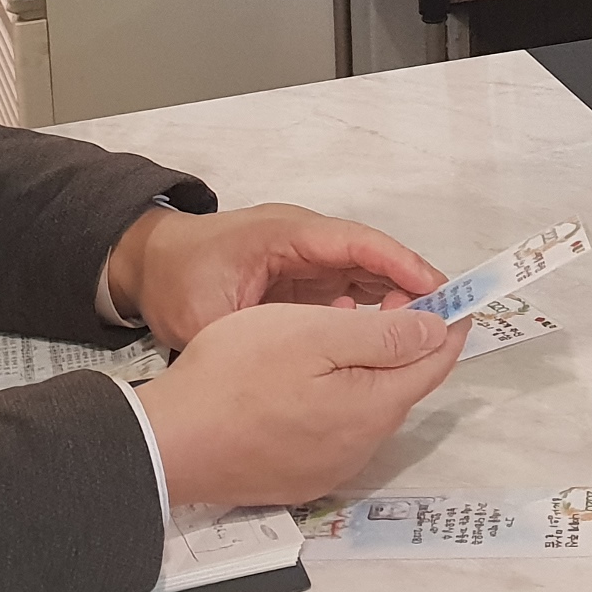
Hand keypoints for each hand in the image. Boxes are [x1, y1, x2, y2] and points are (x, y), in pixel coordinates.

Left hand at [105, 203, 445, 348]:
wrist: (147, 264)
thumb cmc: (176, 280)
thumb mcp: (209, 314)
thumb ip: (255, 334)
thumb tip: (305, 357)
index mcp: (287, 235)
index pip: (358, 243)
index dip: (402, 265)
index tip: (437, 291)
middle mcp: (303, 239)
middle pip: (371, 256)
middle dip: (410, 285)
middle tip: (445, 321)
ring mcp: (303, 255)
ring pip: (362, 272)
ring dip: (394, 298)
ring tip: (425, 333)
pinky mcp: (299, 274)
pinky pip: (346, 287)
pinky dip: (369, 307)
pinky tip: (383, 338)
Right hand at [134, 303, 464, 506]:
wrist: (169, 441)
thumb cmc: (236, 376)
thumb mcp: (315, 333)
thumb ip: (385, 335)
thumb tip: (437, 332)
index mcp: (374, 408)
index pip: (434, 363)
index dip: (445, 324)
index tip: (449, 296)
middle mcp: (361, 446)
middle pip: (401, 387)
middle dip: (403, 343)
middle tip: (384, 300)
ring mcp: (328, 467)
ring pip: (367, 409)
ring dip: (366, 369)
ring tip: (336, 328)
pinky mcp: (298, 476)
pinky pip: (335, 431)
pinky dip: (336, 397)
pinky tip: (305, 375)